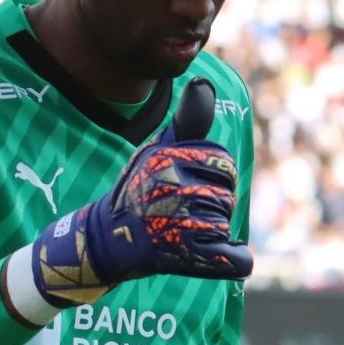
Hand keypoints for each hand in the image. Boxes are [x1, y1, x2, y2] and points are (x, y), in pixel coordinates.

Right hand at [24, 78, 251, 309]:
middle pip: (227, 195)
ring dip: (212, 230)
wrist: (110, 238)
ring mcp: (183, 225)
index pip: (222, 165)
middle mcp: (175, 190)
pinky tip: (221, 255)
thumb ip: (187, 121)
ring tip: (181, 231)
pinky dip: (232, 261)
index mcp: (170, 161)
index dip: (210, 175)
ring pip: (226, 223)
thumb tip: (203, 83)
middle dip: (212, 203)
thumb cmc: (139, 189)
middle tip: (180, 211)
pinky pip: (233, 259)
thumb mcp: (158, 150)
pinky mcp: (188, 257)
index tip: (185, 183)